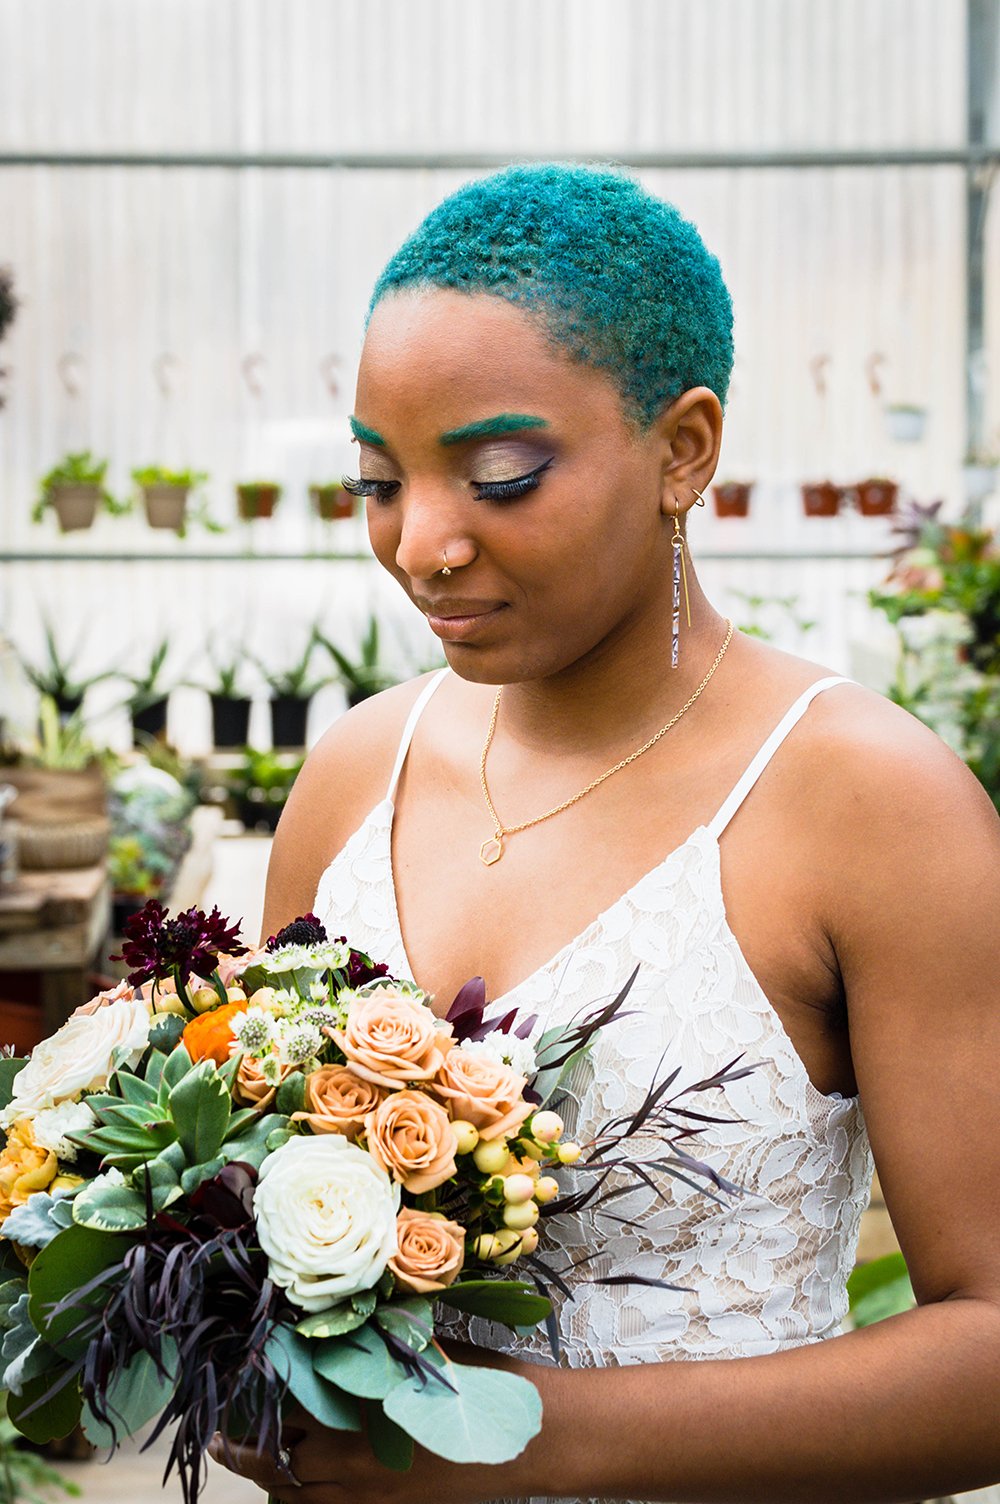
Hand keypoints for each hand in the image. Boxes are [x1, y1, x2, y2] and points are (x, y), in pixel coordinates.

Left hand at [206, 1358, 521, 1503]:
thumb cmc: (477, 1381)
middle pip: (277, 1465)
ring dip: (269, 1480)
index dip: (246, 1403)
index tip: (225, 1389)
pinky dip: (303, 1502)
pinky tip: (299, 1485)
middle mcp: (354, 1465)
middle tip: (218, 1435)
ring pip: (297, 1499)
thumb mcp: (414, 1353)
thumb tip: (309, 1334)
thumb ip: (362, 1350)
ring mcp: (371, 1499)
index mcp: (358, 1416)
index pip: (280, 1414)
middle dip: (243, 1450)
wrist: (532, 1436)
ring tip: (245, 1459)